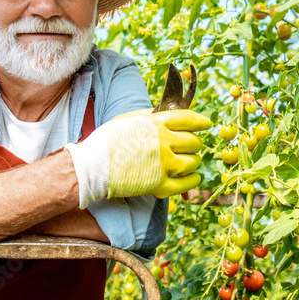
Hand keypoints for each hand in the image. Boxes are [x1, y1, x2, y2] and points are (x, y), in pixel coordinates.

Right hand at [66, 108, 211, 206]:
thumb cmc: (106, 141)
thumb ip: (151, 116)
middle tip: (190, 146)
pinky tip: (192, 176)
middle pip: (194, 142)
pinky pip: (188, 183)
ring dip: (193, 161)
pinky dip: (193, 179)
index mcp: (157, 124)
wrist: (92, 166)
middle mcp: (164, 143)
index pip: (189, 119)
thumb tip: (168, 113)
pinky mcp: (160, 186)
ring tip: (188, 161)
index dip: (201, 121)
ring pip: (193, 162)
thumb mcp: (128, 119)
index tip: (206, 124)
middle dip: (194, 143)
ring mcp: (164, 165)